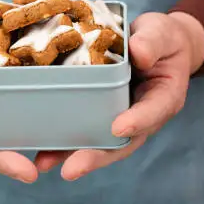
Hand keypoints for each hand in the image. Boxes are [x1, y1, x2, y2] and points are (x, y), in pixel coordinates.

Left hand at [34, 12, 203, 180]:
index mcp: (164, 97)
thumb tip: (138, 52)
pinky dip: (64, 142)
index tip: (118, 128)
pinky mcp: (102, 115)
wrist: (156, 45)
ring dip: (73, 155)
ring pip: (100, 143)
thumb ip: (152, 42)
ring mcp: (121, 118)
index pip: (153, 112)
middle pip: (122, 142)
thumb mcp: (161, 33)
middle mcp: (143, 116)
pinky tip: (40, 149)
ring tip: (44, 164)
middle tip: (71, 169)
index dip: (137, 121)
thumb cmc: (162, 39)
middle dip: (96, 156)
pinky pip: (86, 131)